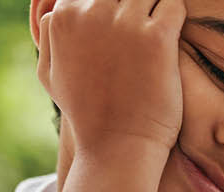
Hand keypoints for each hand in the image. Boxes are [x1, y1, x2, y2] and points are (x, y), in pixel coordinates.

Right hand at [35, 0, 185, 154]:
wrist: (117, 146)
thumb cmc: (86, 114)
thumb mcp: (49, 74)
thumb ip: (49, 35)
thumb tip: (53, 11)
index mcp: (63, 16)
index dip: (109, 4)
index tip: (120, 26)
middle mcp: (91, 12)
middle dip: (132, 4)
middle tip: (139, 29)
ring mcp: (125, 23)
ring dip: (153, 8)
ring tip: (154, 33)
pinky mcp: (157, 38)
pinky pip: (173, 4)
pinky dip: (174, 16)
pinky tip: (169, 38)